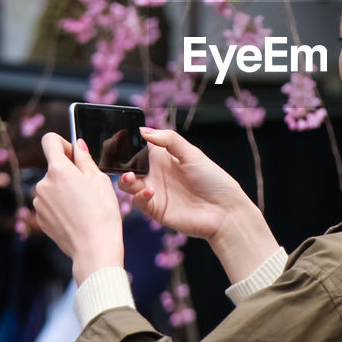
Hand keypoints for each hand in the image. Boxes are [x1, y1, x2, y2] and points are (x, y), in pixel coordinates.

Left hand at [33, 133, 124, 283]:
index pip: (49, 141)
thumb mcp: (99, 180)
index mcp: (58, 169)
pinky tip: (76, 217)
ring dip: (64, 190)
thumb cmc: (102, 212)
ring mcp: (39, 202)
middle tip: (88, 187)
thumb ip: (85, 159)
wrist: (94, 247)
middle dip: (68, 172)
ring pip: (52, 187)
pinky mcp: (40, 218)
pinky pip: (50, 204)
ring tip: (83, 206)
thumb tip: (77, 145)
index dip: (63, 144)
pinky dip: (60, 206)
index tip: (75, 155)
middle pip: (53, 167)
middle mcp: (43, 183)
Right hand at [119, 127, 278, 283]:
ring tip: (131, 177)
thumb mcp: (193, 154)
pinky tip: (149, 192)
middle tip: (117, 161)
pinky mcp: (155, 210)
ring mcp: (154, 192)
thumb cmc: (213, 180)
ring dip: (125, 180)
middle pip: (128, 166)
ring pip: (128, 184)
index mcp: (163, 157)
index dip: (126, 143)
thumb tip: (144, 131)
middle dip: (119, 163)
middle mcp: (155, 173)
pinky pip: (138, 202)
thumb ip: (169, 140)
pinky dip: (139, 196)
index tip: (117, 138)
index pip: (138, 147)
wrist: (225, 211)